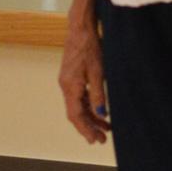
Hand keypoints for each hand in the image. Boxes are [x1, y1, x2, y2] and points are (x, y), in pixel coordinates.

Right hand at [58, 21, 109, 144]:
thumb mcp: (98, 73)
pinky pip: (79, 97)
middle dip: (89, 127)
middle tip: (102, 139)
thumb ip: (99, 95)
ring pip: (78, 106)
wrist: (80, 29)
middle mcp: (66, 86)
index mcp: (70, 87)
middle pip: (75, 113)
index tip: (95, 140)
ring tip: (106, 128)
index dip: (85, 130)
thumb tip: (102, 115)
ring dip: (90, 117)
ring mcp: (67, 82)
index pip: (75, 115)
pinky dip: (88, 106)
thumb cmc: (90, 48)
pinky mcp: (71, 77)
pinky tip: (99, 111)